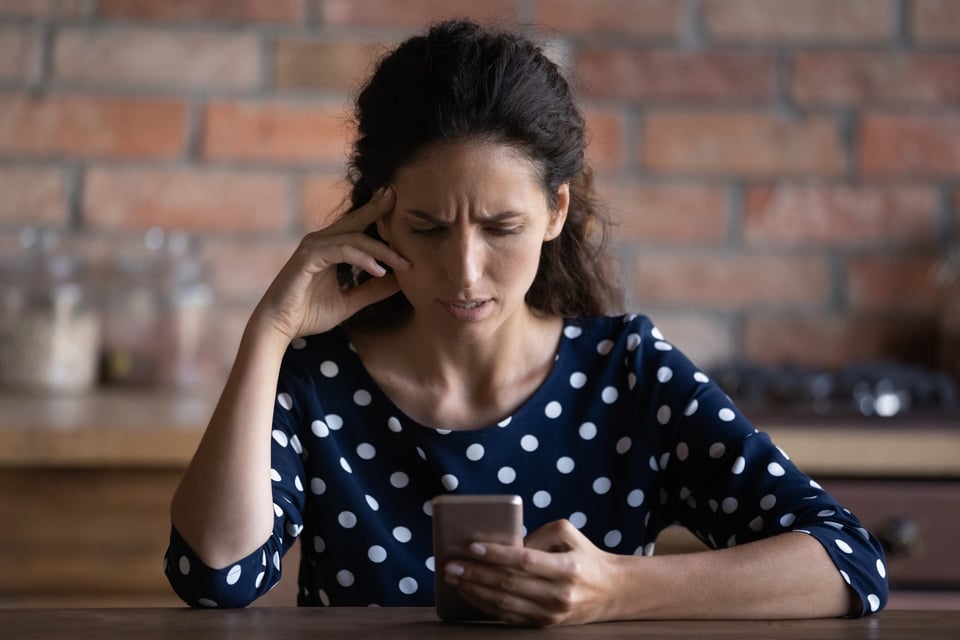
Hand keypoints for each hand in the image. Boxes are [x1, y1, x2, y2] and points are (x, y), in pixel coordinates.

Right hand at [252, 187, 408, 341]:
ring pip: (354, 238)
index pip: (357, 226)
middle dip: (378, 209)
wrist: (280, 327)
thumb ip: (373, 290)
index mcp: (329, 247)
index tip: (399, 207)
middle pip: (355, 220)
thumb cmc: (309, 314)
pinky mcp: (308, 257)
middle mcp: (320, 241)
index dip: (377, 214)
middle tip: (398, 197)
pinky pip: (342, 251)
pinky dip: (363, 259)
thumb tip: (401, 281)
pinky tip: (379, 271)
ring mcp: (313, 246)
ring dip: (381, 250)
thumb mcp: (350, 302)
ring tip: (403, 264)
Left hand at [443, 519, 625, 626]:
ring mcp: (551, 614)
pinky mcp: (544, 625)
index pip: (524, 561)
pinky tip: (468, 593)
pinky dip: (484, 606)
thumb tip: (504, 546)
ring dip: (474, 591)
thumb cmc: (583, 555)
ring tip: (453, 578)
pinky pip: (508, 617)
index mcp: (567, 569)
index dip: (497, 555)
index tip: (471, 547)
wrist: (611, 591)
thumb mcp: (567, 534)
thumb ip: (537, 535)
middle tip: (450, 564)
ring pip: (504, 604)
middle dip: (475, 573)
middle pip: (509, 584)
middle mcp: (559, 594)